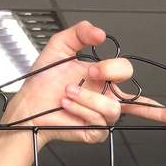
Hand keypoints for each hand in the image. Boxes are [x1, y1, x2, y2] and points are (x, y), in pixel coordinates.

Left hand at [1, 21, 165, 145]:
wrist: (30, 104)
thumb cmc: (43, 81)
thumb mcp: (60, 47)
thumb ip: (80, 33)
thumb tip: (99, 32)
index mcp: (103, 78)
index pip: (125, 71)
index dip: (114, 67)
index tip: (93, 67)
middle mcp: (106, 98)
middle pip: (134, 96)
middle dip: (111, 77)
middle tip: (90, 74)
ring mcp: (102, 117)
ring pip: (112, 109)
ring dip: (87, 98)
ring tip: (68, 93)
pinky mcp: (95, 133)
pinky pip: (98, 123)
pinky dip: (80, 111)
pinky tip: (67, 105)